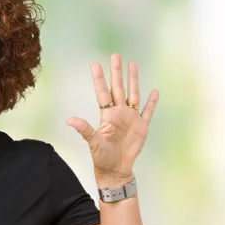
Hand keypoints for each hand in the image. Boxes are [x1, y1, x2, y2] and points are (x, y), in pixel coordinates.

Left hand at [66, 53, 158, 185]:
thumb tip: (69, 120)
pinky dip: (152, 102)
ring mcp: (131, 118)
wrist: (116, 169)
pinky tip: (154, 91)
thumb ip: (84, 129)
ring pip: (133, 95)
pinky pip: (148, 112)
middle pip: (118, 88)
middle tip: (115, 55)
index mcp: (106, 115)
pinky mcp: (141, 127)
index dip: (99, 79)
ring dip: (133, 81)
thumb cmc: (101, 156)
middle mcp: (118, 113)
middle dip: (117, 72)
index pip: (102, 93)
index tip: (95, 64)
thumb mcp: (92, 142)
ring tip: (133, 65)